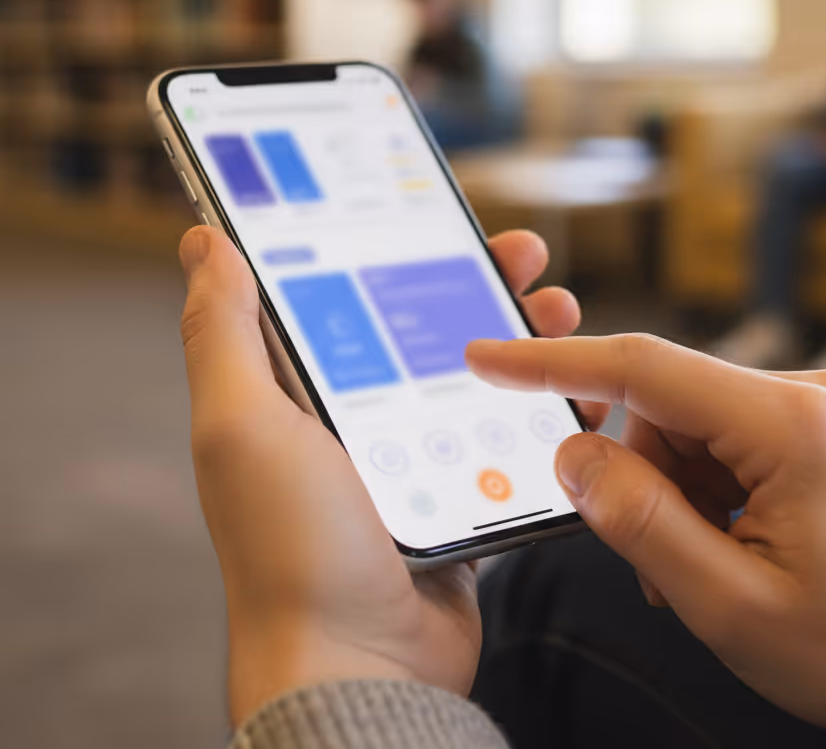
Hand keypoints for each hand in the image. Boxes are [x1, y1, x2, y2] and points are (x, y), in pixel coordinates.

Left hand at [178, 226, 588, 725]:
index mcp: (299, 389)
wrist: (361, 665)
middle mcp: (354, 415)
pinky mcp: (456, 491)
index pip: (351, 291)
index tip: (436, 210)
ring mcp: (410, 455)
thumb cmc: (292, 547)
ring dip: (520, 335)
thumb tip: (203, 243)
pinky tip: (573, 385)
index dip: (393, 244)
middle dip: (476, 279)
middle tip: (522, 252)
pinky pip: (504, 432)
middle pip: (425, 323)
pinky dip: (538, 404)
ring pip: (475, 372)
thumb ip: (223, 333)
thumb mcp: (242, 425)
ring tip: (559, 309)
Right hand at [466, 335, 825, 748]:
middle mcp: (813, 391)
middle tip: (663, 562)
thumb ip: (638, 521)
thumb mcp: (732, 607)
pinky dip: (712, 485)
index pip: (644, 366)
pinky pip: (733, 434)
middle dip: (642, 476)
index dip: (553, 360)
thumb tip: (573, 454)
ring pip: (696, 423)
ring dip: (680, 489)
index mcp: (792, 424)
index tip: (487, 354)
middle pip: (667, 404)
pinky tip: (738, 542)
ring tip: (712, 566)